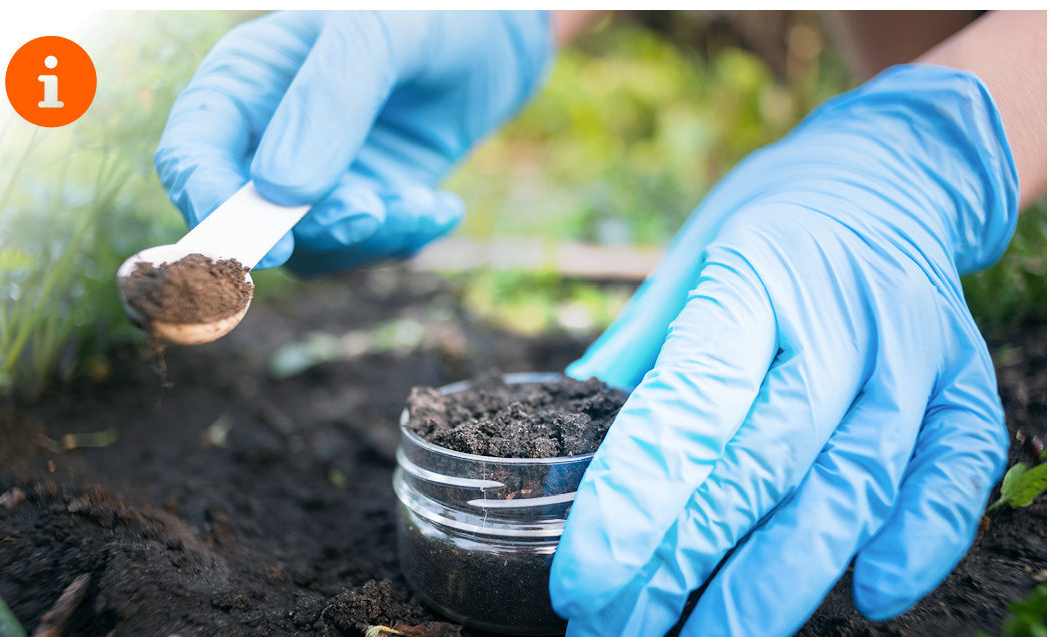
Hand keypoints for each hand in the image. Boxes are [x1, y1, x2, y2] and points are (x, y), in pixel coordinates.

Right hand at [154, 10, 552, 273]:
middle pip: (248, 219)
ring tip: (426, 202)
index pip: (191, 154)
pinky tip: (441, 207)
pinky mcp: (364, 205)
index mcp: (244, 82)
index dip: (212, 207)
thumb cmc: (432, 13)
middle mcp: (268, 138)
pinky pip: (364, 250)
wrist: (499, 36)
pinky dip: (402, 240)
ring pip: (310, 249)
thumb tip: (280, 191)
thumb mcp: (380, 32)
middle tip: (372, 212)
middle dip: (311, 232)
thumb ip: (328, 98)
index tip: (267, 247)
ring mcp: (317, 179)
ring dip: (368, 239)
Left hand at [552, 65, 1018, 635]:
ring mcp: (912, 353)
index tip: (586, 579)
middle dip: (687, 563)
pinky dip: (922, 539)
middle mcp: (838, 319)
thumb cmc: (767, 225)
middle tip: (618, 630)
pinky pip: (956, 470)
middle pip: (764, 462)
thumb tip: (562, 433)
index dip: (635, 500)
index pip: (690, 402)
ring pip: (852, 485)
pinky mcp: (966, 380)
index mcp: (753, 277)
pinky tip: (869, 598)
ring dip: (780, 584)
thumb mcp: (689, 261)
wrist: (888, 171)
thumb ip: (639, 351)